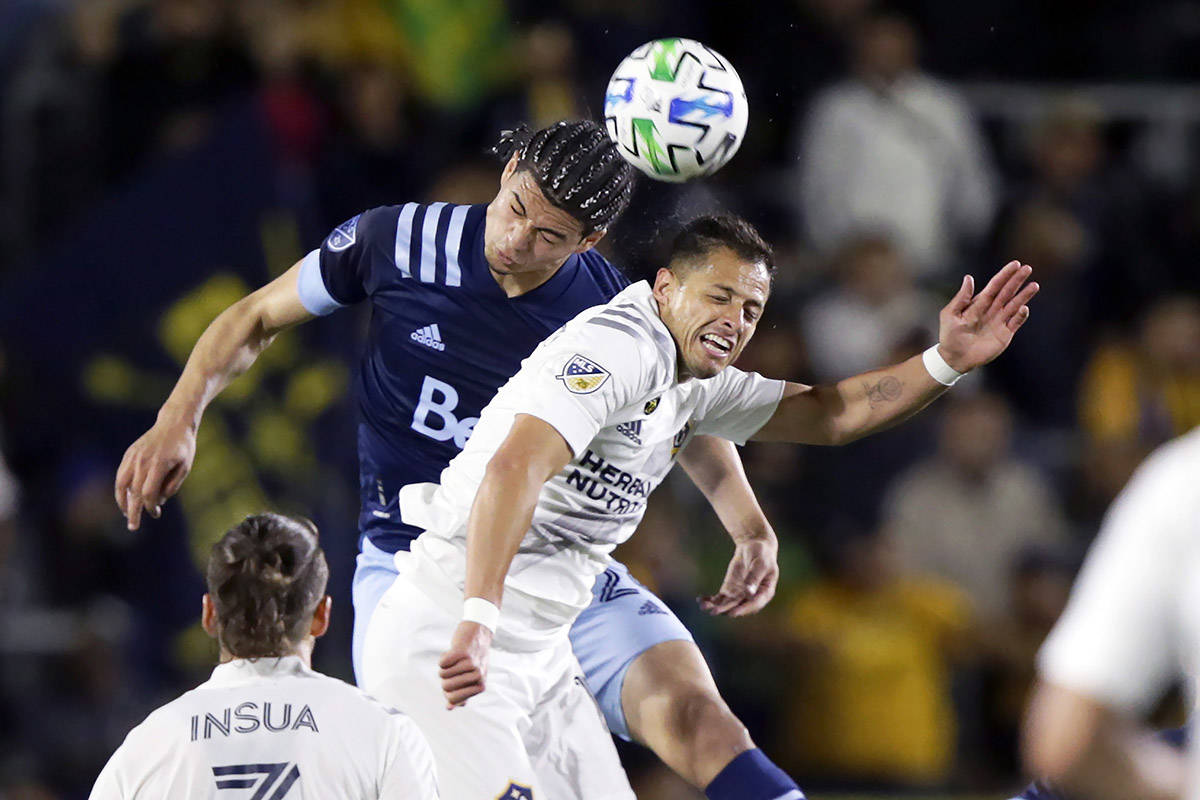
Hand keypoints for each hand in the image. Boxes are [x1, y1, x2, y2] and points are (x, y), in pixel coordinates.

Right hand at [114, 414, 195, 529]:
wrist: (174, 423)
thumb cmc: (183, 447)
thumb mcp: (185, 467)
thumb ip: (172, 485)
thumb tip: (158, 501)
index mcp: (158, 465)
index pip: (148, 493)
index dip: (150, 507)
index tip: (156, 514)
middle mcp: (142, 462)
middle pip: (133, 492)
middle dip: (133, 512)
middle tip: (133, 527)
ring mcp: (133, 457)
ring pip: (121, 484)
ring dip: (122, 501)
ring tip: (126, 513)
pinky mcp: (129, 454)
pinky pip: (121, 474)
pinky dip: (120, 488)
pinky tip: (124, 497)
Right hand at [439, 621, 492, 708]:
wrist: (478, 633)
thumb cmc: (472, 660)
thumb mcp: (471, 679)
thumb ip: (461, 694)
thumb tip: (449, 707)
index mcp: (480, 686)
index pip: (453, 699)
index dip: (448, 691)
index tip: (455, 681)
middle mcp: (478, 676)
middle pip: (446, 687)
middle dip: (444, 679)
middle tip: (454, 669)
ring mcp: (470, 663)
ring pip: (442, 674)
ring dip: (445, 666)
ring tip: (456, 659)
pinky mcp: (462, 651)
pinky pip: (442, 663)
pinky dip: (444, 657)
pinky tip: (453, 652)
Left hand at [699, 534, 779, 616]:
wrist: (754, 547)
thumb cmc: (762, 554)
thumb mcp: (760, 564)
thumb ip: (754, 577)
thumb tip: (749, 593)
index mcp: (765, 592)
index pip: (754, 604)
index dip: (743, 609)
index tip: (732, 613)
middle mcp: (752, 598)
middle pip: (738, 606)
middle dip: (725, 610)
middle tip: (714, 612)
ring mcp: (739, 594)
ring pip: (727, 604)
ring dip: (716, 606)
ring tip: (703, 606)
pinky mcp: (729, 590)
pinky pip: (720, 598)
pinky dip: (711, 600)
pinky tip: (701, 600)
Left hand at [937, 260, 1038, 372]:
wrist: (954, 358)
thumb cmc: (950, 335)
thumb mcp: (950, 314)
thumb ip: (961, 298)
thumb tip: (969, 278)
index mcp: (979, 303)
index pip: (994, 286)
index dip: (1004, 275)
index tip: (1015, 264)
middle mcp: (992, 310)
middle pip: (1007, 292)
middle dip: (1017, 280)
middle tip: (1028, 268)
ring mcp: (999, 321)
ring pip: (1014, 305)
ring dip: (1024, 295)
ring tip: (1034, 285)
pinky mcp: (1005, 334)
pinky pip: (1015, 322)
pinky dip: (1020, 315)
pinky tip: (1024, 308)